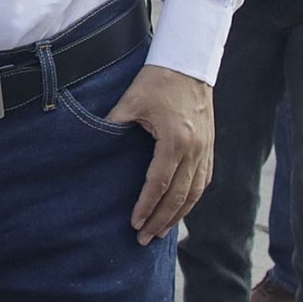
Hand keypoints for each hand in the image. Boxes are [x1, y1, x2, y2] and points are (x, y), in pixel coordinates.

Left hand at [117, 64, 213, 244]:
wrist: (189, 61)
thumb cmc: (157, 79)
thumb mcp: (130, 100)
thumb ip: (113, 124)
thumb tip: (93, 145)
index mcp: (174, 141)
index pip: (159, 184)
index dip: (146, 206)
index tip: (135, 224)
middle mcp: (194, 149)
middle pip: (179, 195)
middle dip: (161, 220)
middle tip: (145, 240)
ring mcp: (205, 148)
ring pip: (195, 192)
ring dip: (179, 214)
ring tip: (163, 232)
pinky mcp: (209, 145)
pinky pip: (204, 179)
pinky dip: (193, 198)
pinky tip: (182, 208)